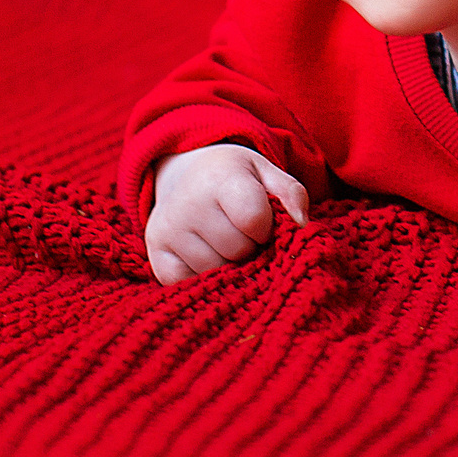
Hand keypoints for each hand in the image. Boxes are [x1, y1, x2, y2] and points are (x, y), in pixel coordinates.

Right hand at [146, 144, 310, 285]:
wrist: (185, 173)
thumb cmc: (234, 178)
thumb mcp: (266, 173)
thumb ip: (291, 194)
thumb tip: (302, 227)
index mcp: (219, 178)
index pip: (253, 219)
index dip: (266, 227)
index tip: (262, 221)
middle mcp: (187, 203)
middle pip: (237, 250)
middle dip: (250, 248)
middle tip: (244, 233)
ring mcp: (167, 230)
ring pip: (215, 271)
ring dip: (229, 265)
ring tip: (226, 243)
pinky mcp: (155, 254)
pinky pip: (187, 283)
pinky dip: (203, 277)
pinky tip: (206, 255)